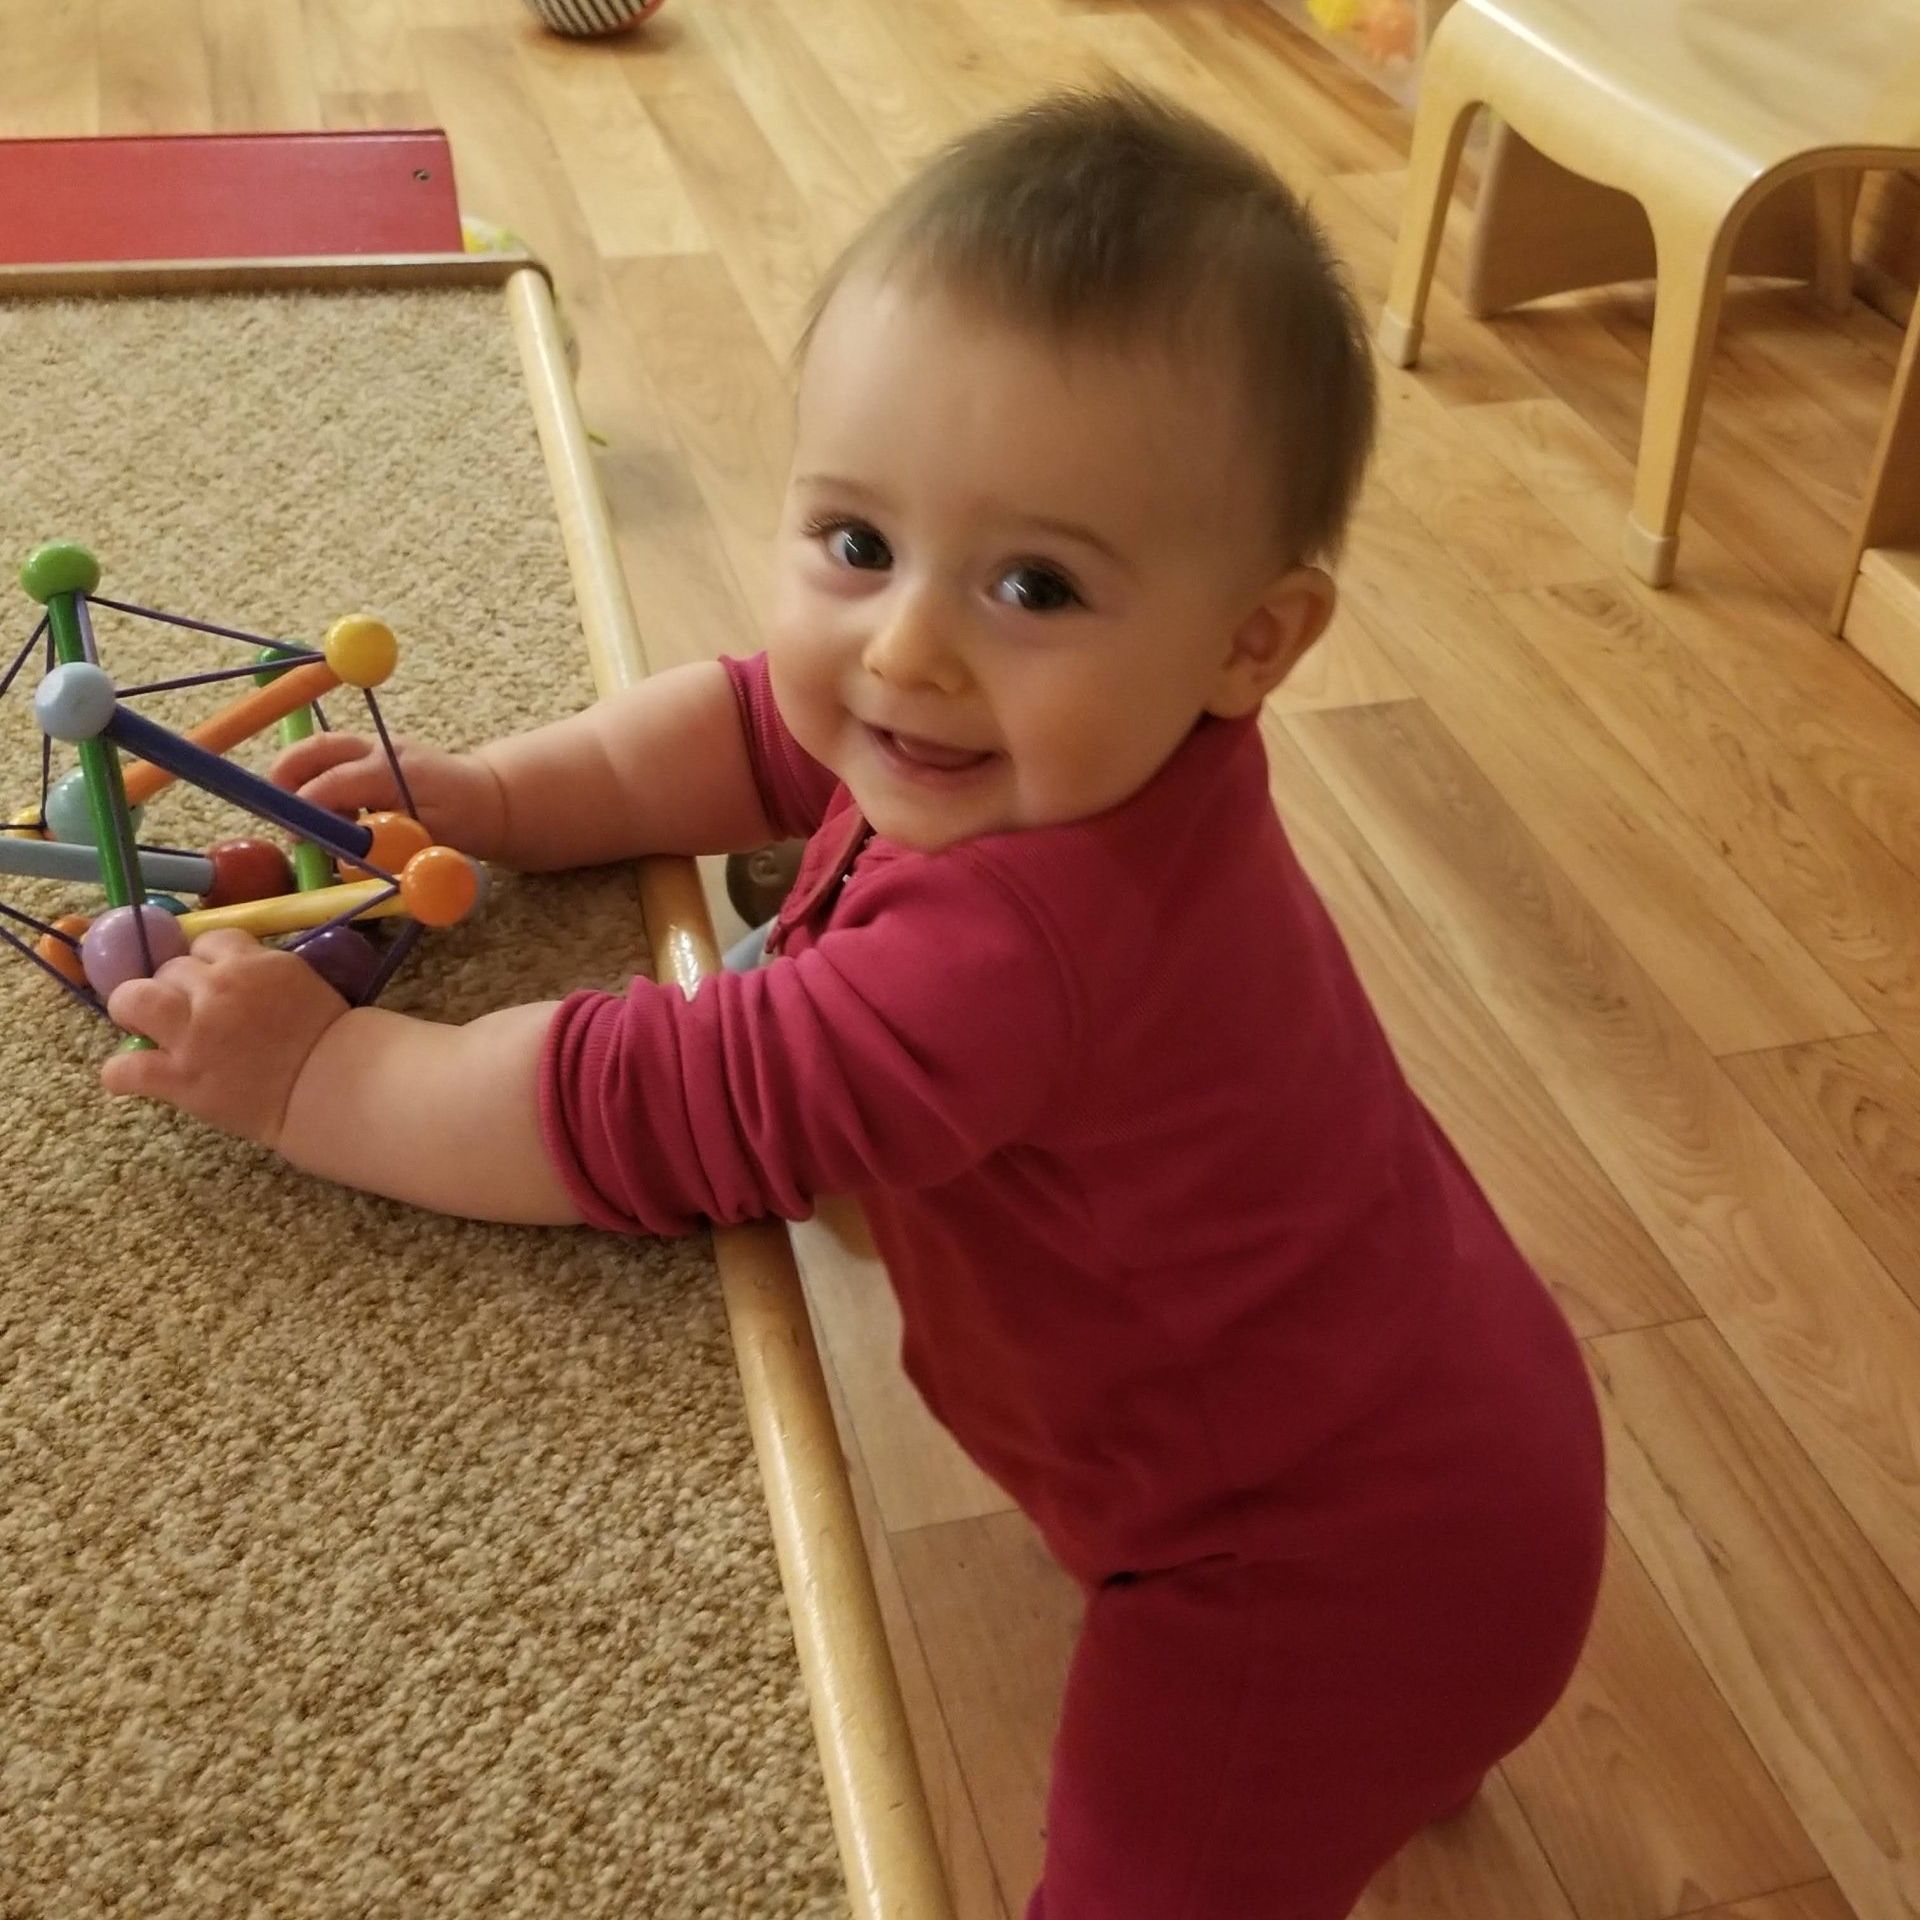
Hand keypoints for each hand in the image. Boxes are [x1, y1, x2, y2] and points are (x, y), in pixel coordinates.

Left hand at [102, 930, 350, 1147]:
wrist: (336, 1087)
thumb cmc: (331, 1039)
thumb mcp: (300, 982)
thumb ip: (260, 972)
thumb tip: (227, 973)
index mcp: (253, 963)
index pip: (208, 942)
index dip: (206, 964)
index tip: (213, 984)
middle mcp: (218, 989)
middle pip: (170, 968)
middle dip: (176, 988)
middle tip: (188, 1014)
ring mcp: (194, 1032)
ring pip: (132, 999)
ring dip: (132, 1011)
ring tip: (143, 1029)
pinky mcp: (180, 1077)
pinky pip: (125, 1068)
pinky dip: (121, 1073)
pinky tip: (130, 1077)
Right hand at [269, 732, 507, 860]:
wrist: (490, 798)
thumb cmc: (464, 822)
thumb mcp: (428, 842)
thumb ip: (387, 846)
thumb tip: (345, 855)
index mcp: (394, 771)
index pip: (335, 781)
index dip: (307, 807)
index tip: (294, 834)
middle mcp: (380, 751)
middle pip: (319, 748)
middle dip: (286, 774)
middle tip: (275, 811)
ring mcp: (375, 749)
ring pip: (322, 750)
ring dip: (300, 778)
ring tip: (309, 822)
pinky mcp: (373, 756)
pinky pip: (334, 761)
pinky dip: (319, 782)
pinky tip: (336, 818)